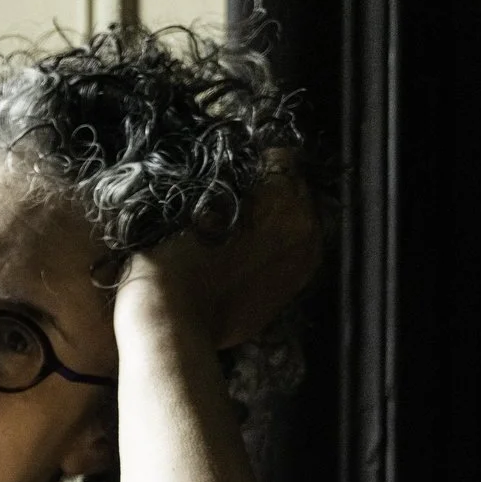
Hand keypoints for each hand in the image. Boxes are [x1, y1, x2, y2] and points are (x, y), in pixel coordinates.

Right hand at [120, 169, 321, 349]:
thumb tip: (246, 170)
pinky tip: (249, 254)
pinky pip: (292, 254)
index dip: (257, 161)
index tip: (236, 169)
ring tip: (245, 228)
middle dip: (273, 191)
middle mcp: (306, 226)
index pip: (282, 157)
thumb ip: (231, 180)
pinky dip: (277, 249)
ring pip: (299, 223)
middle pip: (297, 190)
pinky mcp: (293, 288)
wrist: (174, 323)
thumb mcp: (195, 200)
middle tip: (239, 200)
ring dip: (278, 220)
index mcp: (284, 196)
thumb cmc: (174, 257)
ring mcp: (304, 261)